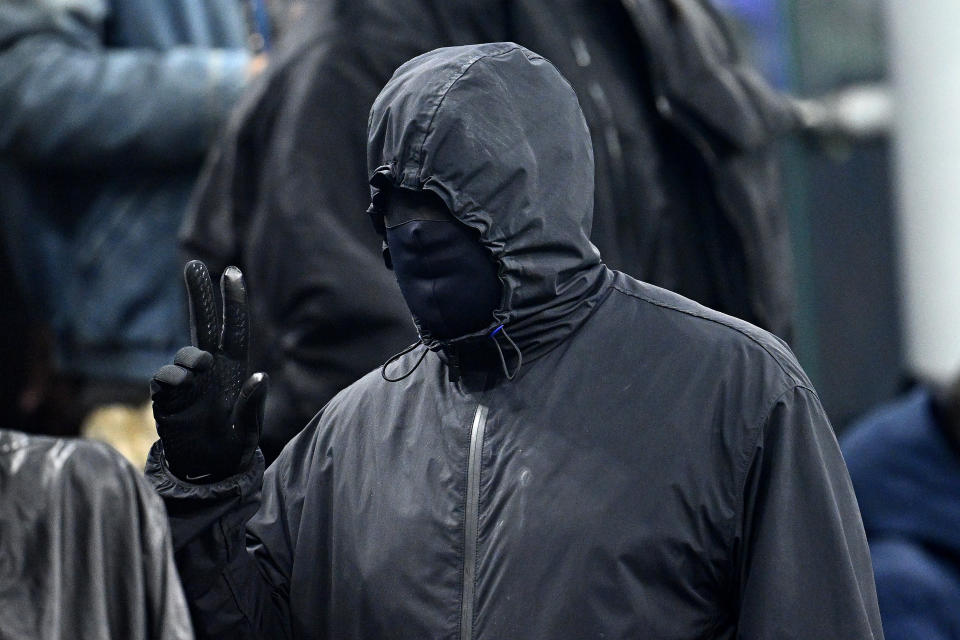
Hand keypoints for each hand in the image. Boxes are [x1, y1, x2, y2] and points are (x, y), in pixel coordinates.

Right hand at [151, 261, 267, 481]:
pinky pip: (163, 379)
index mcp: (234, 370)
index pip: (234, 329)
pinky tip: (179, 391)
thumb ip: (253, 404)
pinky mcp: (165, 397)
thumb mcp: (248, 430)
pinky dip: (170, 381)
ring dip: (191, 361)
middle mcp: (209, 370)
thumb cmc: (232, 446)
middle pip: (203, 324)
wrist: (205, 470)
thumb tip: (260, 375)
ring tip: (201, 376)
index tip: (232, 271)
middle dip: (200, 295)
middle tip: (194, 265)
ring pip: (184, 355)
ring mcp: (186, 381)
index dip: (233, 301)